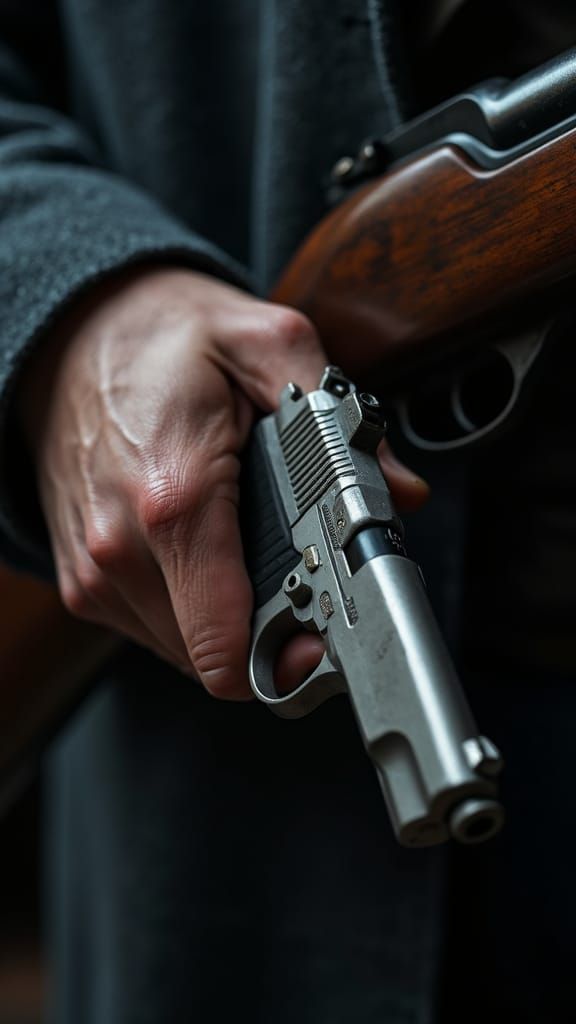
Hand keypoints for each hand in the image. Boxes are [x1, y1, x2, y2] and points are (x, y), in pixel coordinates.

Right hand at [19, 267, 427, 698]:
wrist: (72, 335)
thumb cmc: (159, 337)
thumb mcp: (266, 343)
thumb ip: (340, 419)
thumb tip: (397, 491)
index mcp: (174, 499)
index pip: (226, 646)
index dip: (290, 655)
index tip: (321, 635)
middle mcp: (121, 549)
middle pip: (215, 656)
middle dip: (267, 626)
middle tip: (294, 570)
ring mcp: (94, 571)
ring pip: (183, 649)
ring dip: (227, 616)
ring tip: (243, 547)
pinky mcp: (83, 579)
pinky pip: (152, 626)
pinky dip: (189, 602)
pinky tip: (203, 547)